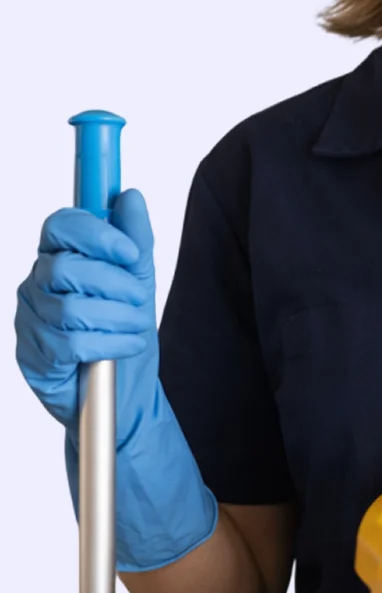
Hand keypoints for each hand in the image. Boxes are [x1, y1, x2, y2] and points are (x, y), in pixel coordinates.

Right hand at [15, 190, 217, 571]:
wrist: (126, 397)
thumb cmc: (125, 334)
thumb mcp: (139, 284)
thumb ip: (134, 242)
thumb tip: (130, 196)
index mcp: (60, 259)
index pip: (60, 225)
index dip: (95, 233)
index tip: (129, 251)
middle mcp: (38, 285)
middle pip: (68, 267)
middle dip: (115, 284)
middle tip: (139, 302)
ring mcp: (31, 321)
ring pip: (71, 306)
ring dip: (117, 317)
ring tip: (135, 328)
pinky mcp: (34, 357)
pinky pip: (71, 342)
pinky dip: (110, 343)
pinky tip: (125, 348)